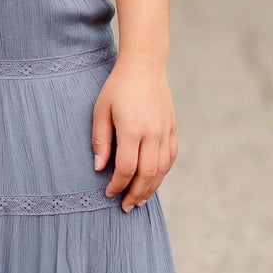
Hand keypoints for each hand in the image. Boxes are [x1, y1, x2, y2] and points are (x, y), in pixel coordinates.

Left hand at [91, 54, 177, 210]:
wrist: (145, 66)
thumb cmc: (117, 87)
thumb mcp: (101, 110)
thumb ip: (101, 140)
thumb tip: (99, 168)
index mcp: (133, 129)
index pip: (127, 168)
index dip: (118, 185)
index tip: (108, 193)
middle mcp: (152, 133)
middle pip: (147, 174)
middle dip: (135, 194)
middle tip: (125, 207)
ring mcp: (165, 131)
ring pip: (162, 170)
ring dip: (150, 189)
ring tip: (139, 201)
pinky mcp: (172, 128)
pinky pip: (170, 158)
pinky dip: (163, 173)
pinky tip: (153, 182)